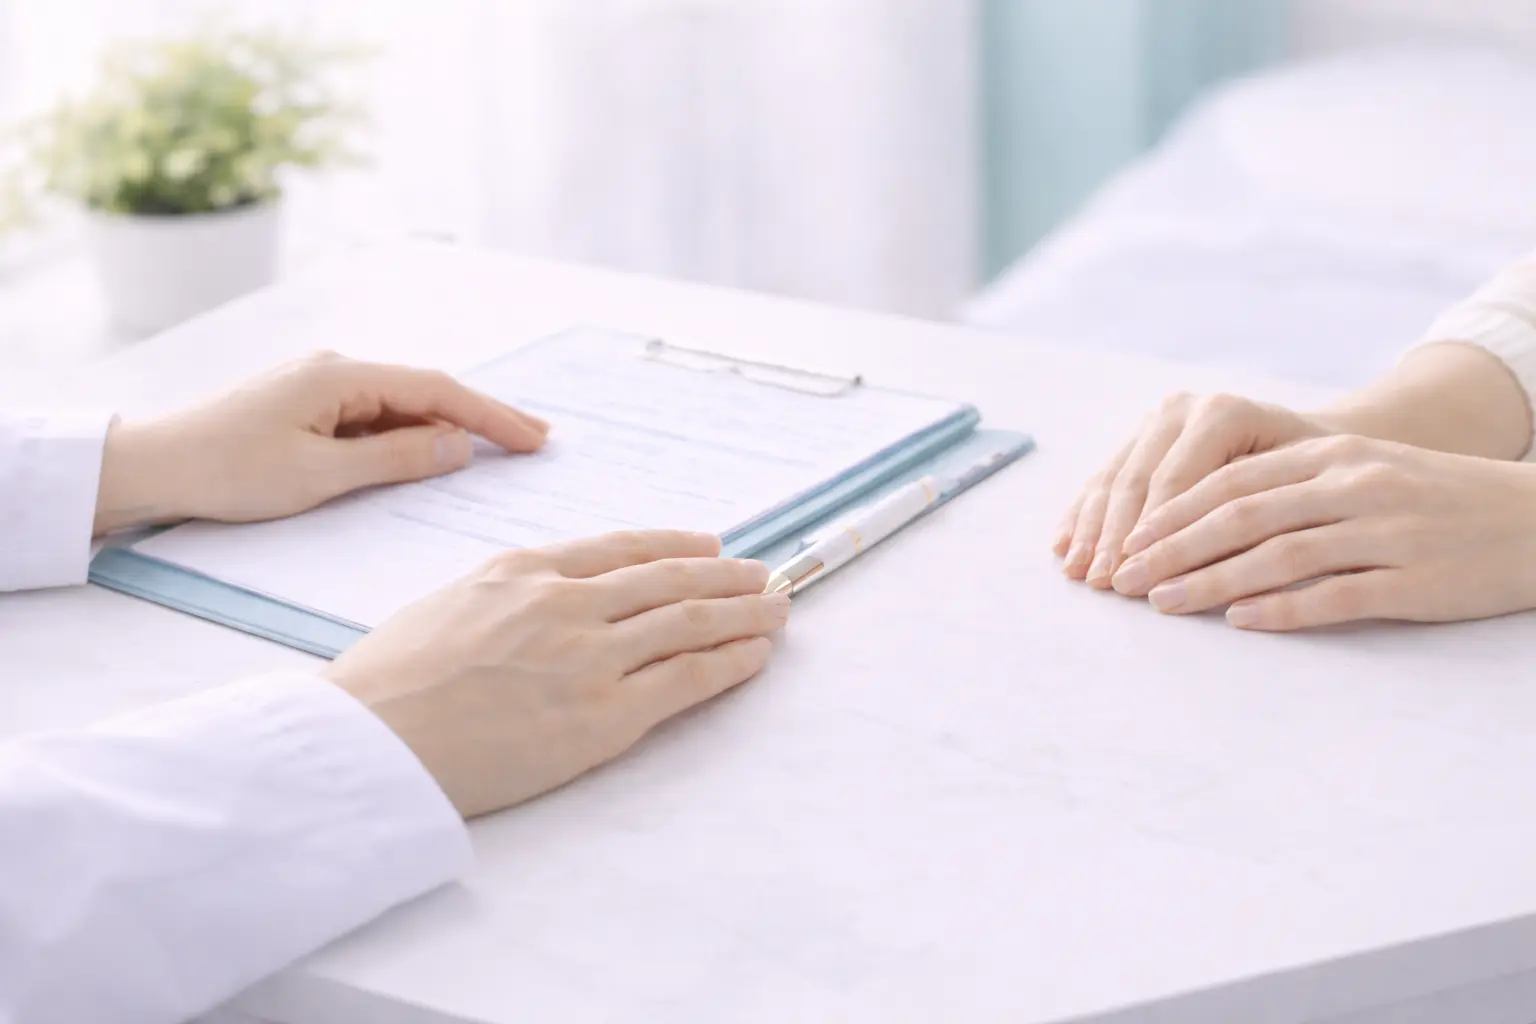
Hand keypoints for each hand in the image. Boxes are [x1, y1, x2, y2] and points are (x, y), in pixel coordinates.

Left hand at [94, 351, 548, 533]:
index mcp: (341, 375)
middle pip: (425, 390)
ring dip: (448, 424)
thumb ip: (395, 458)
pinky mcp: (307, 405)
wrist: (149, 465)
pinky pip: (374, 416)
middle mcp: (335, 368)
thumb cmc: (226, 471)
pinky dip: (411, 432)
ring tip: (498, 446)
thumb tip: (456, 444)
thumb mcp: (319, 475)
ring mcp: (320, 385)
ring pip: (401, 404)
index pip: (437, 389)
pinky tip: (433, 449)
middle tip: (535, 438)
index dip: (491, 415)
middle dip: (482, 415)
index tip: (534, 438)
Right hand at [323, 531, 788, 817]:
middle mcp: (565, 604)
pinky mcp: (604, 716)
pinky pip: (686, 679)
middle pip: (667, 579)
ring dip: (742, 612)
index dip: (671, 547)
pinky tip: (758, 654)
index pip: (619, 549)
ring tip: (776, 606)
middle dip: (723, 576)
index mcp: (523, 572)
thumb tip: (531, 601)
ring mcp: (590, 658)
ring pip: (689, 622)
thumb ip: (502, 597)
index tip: (706, 546)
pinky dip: (732, 661)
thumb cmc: (388, 684)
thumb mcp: (444, 606)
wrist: (371, 740)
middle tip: (760, 573)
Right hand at [1054, 393, 1332, 586]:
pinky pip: (1105, 475)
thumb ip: (1248, 526)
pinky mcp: (1141, 434)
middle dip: (1114, 538)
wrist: (1320, 444)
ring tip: (1078, 572)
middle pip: (1138, 481)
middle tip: (1101, 583)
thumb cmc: (1318, 480)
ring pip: (1114, 478)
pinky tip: (1064, 545)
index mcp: (1223, 413)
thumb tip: (1198, 575)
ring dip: (1091, 530)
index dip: (1154, 537)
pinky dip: (1083, 513)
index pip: (1176, 484)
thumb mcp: (1297, 498)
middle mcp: (1184, 407)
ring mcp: (1157, 417)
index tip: (1137, 582)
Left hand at [1108, 435, 1535, 629]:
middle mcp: (1353, 486)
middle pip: (1241, 516)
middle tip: (1124, 577)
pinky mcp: (1414, 580)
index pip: (1234, 481)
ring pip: (1277, 556)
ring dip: (1210, 581)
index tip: (1128, 538)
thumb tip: (1210, 516)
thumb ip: (1295, 485)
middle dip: (1173, 548)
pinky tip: (1241, 622)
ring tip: (1162, 603)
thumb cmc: (1437, 498)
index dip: (1174, 511)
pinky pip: (1335, 595)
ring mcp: (1385, 531)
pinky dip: (1282, 609)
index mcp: (1335, 455)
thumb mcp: (1366, 469)